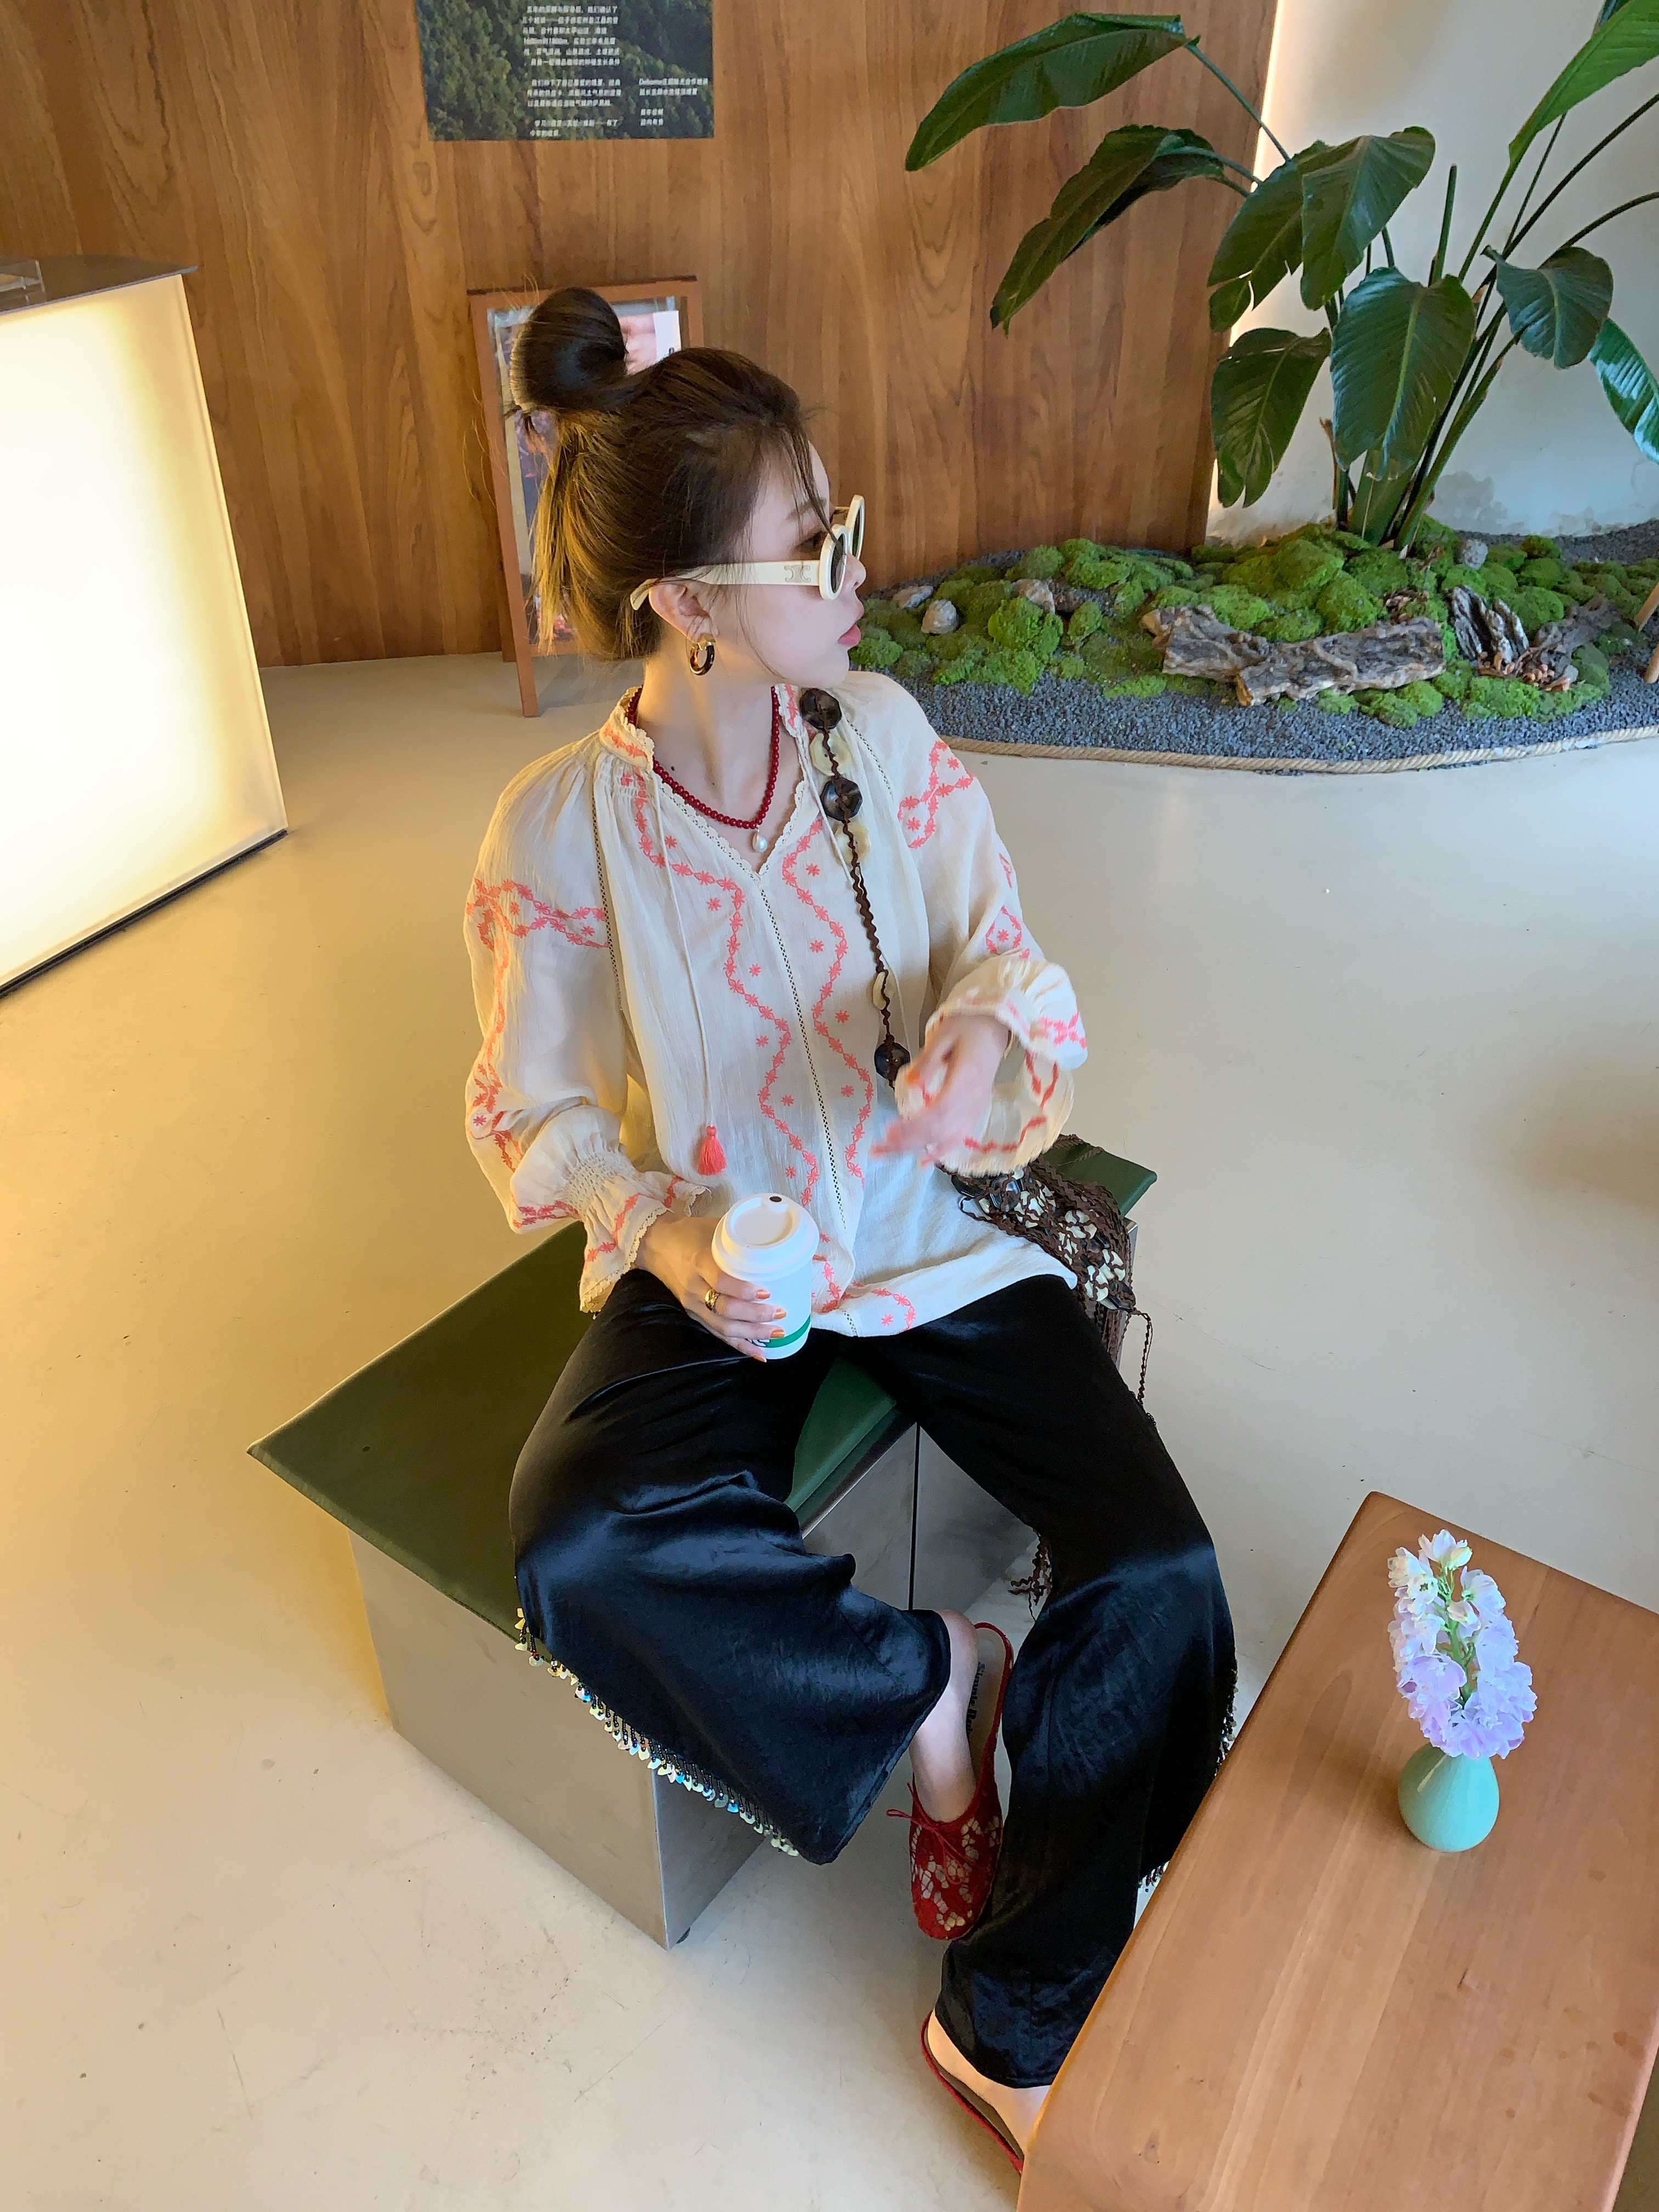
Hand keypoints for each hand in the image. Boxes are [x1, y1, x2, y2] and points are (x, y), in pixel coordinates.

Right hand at [635, 1214, 784, 1361]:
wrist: (656, 1244)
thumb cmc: (690, 1233)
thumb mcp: (714, 1228)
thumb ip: (741, 1239)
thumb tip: (779, 1245)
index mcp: (699, 1262)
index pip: (721, 1281)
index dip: (744, 1290)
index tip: (767, 1292)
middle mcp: (695, 1287)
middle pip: (725, 1310)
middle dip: (755, 1316)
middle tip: (780, 1313)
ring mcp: (693, 1305)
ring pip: (723, 1327)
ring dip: (751, 1334)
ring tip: (777, 1333)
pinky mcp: (694, 1315)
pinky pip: (717, 1334)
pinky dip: (739, 1346)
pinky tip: (759, 1354)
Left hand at [870, 1011, 1009, 1167]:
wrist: (996, 1024)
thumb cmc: (969, 1025)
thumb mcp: (945, 1033)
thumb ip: (928, 1059)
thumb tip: (911, 1082)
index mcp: (966, 1079)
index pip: (939, 1112)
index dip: (915, 1126)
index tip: (889, 1131)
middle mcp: (973, 1099)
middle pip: (939, 1130)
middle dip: (907, 1142)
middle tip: (878, 1149)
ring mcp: (977, 1107)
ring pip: (947, 1137)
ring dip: (917, 1148)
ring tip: (889, 1153)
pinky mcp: (976, 1110)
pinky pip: (959, 1136)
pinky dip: (941, 1151)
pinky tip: (924, 1161)